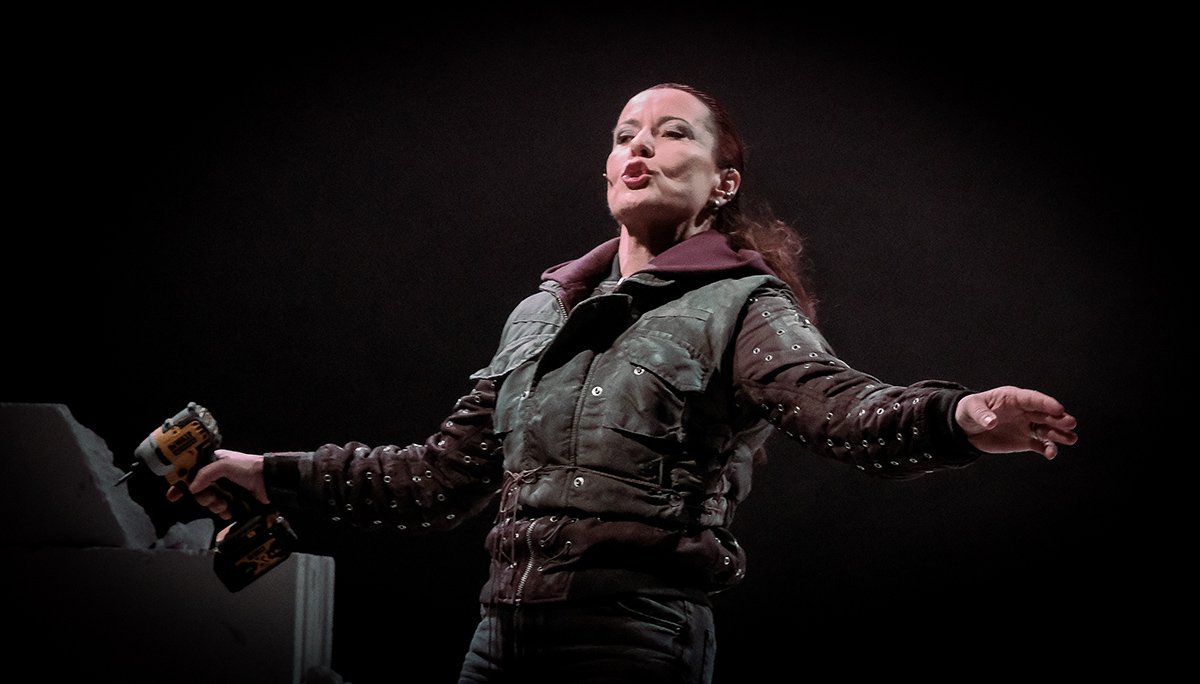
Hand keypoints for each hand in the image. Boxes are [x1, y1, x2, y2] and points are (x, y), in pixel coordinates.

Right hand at [164, 449, 268, 519]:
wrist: (271, 480)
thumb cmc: (248, 467)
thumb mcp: (225, 464)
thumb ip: (205, 474)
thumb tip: (191, 488)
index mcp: (214, 462)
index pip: (191, 473)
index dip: (181, 484)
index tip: (173, 496)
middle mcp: (218, 475)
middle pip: (199, 491)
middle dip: (203, 498)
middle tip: (212, 498)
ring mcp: (226, 488)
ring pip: (209, 502)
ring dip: (214, 506)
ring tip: (224, 505)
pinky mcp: (234, 500)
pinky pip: (221, 509)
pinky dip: (223, 512)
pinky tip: (228, 512)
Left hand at [954, 385, 1077, 458]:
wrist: (966, 428)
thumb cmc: (969, 411)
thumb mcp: (971, 409)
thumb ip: (982, 414)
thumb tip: (991, 422)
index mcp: (1013, 398)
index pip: (1033, 399)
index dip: (1046, 403)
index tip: (1059, 408)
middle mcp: (1024, 411)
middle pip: (1045, 414)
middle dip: (1058, 418)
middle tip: (1071, 423)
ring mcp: (1026, 426)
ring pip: (1047, 429)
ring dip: (1059, 434)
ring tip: (1071, 439)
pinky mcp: (1025, 440)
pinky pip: (1040, 445)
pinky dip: (1047, 449)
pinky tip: (1051, 454)